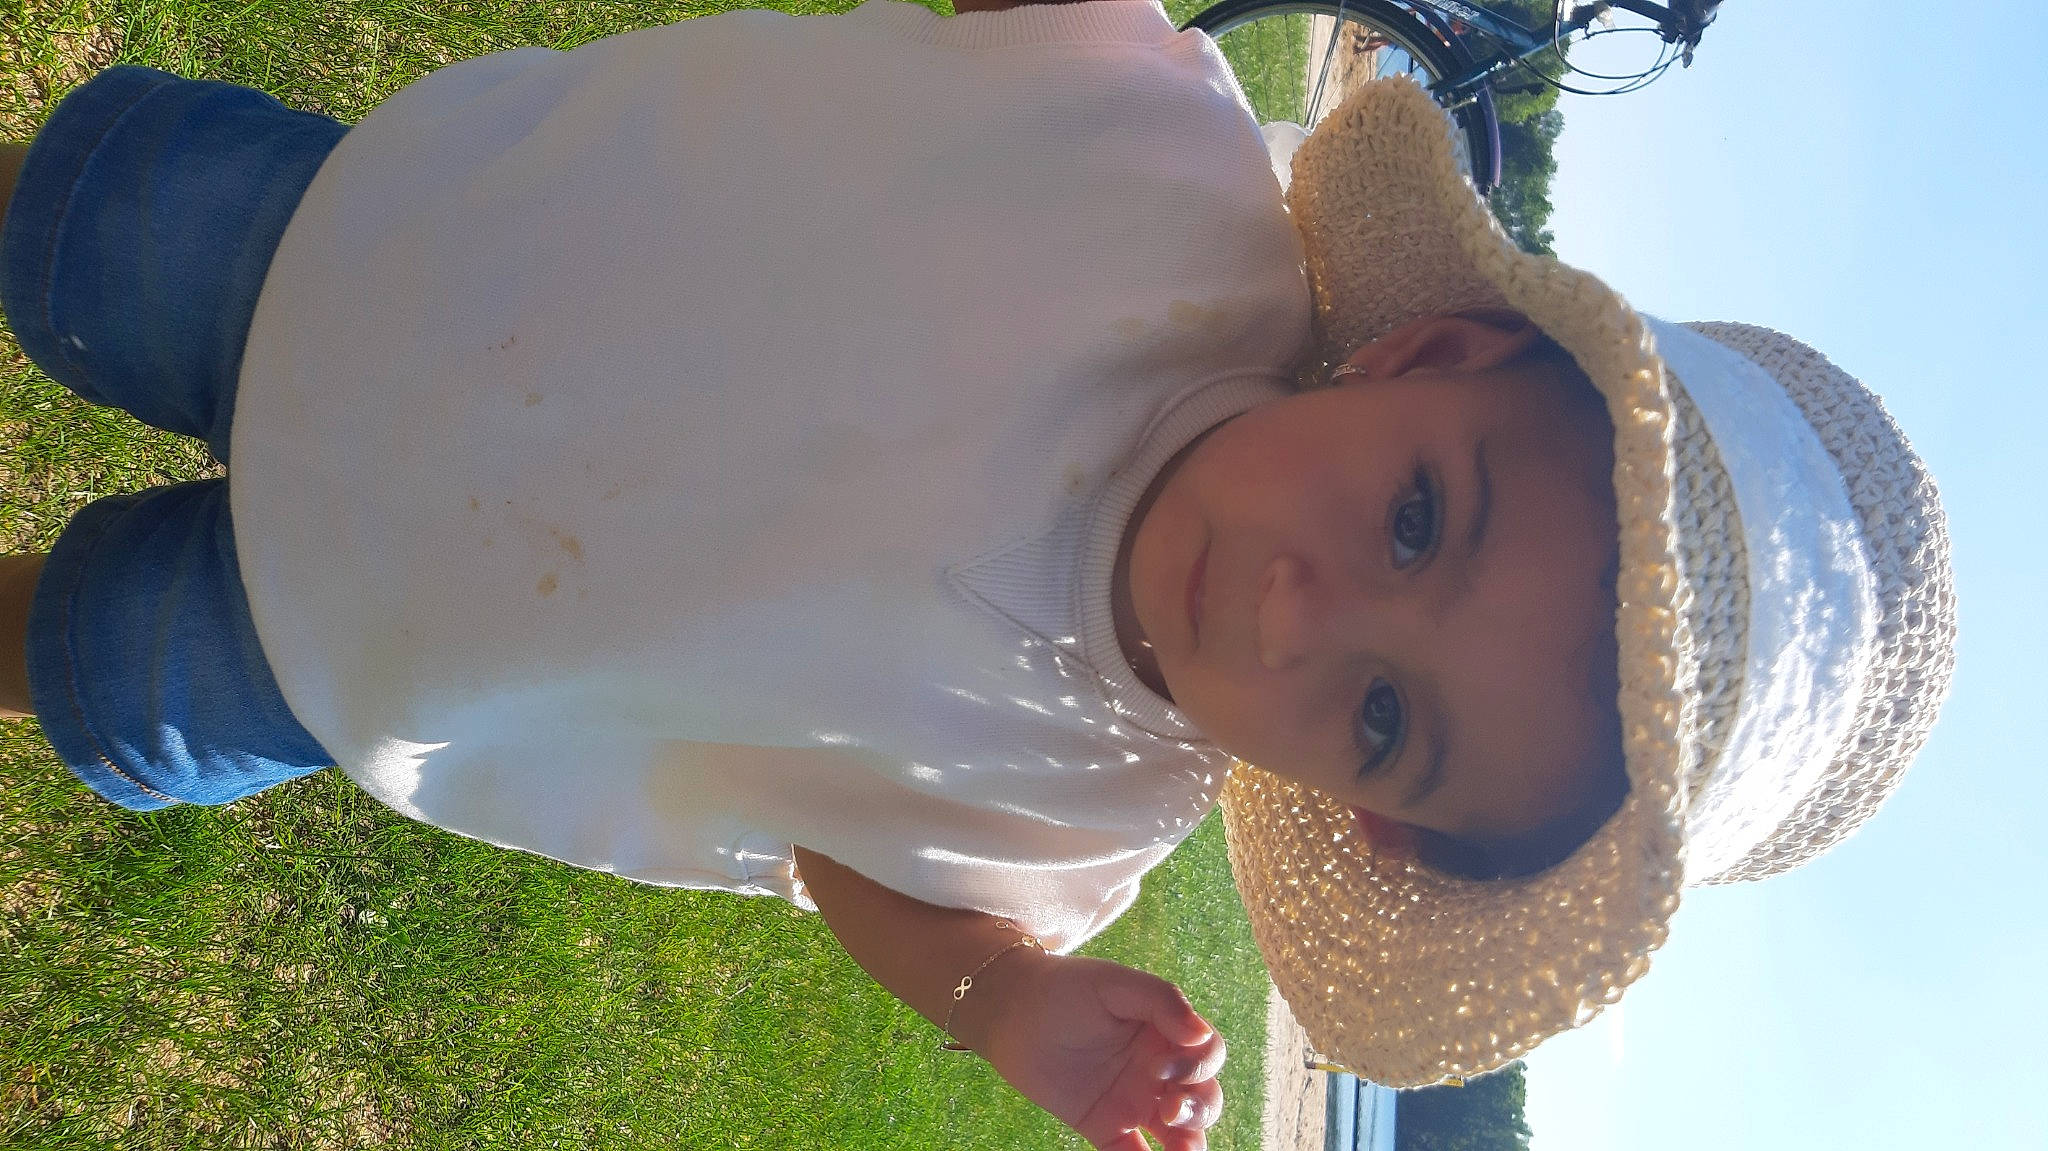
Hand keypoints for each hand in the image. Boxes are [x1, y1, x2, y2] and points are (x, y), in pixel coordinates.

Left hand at [979, 951, 1227, 1150]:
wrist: (1009, 1010)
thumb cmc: (1065, 987)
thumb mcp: (1114, 983)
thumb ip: (1161, 1001)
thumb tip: (1201, 1035)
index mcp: (1166, 1034)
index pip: (1207, 1055)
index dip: (1197, 1067)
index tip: (1161, 1068)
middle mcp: (1157, 1071)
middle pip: (1203, 1098)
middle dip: (1199, 1109)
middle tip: (1170, 1110)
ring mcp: (1133, 1102)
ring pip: (1180, 1133)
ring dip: (1190, 1144)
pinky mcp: (1105, 1128)